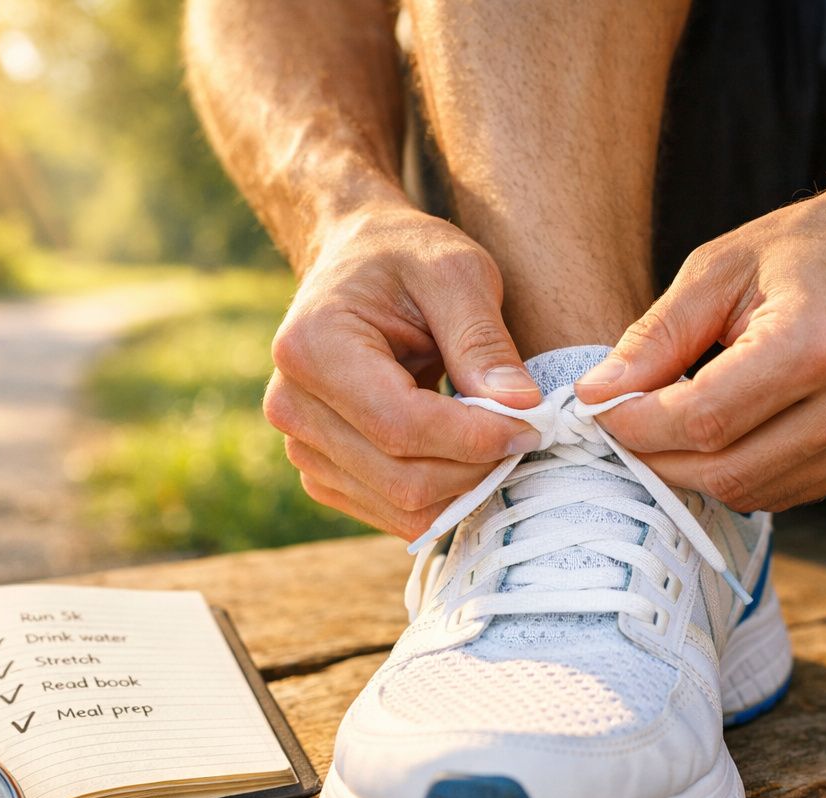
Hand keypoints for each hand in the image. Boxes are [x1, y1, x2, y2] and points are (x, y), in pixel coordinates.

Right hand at [264, 202, 541, 538]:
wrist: (356, 263)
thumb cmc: (405, 257)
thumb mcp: (456, 271)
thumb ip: (484, 341)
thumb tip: (522, 410)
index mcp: (311, 348)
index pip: (401, 425)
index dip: (475, 438)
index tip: (532, 425)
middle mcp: (292, 406)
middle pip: (402, 478)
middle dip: (477, 465)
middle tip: (526, 432)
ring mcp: (301, 446)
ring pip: (402, 506)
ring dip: (464, 485)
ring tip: (496, 437)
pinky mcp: (322, 472)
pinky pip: (393, 513)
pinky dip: (442, 494)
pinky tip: (464, 451)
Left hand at [576, 191, 825, 511]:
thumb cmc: (812, 246)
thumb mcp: (721, 269)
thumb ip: (656, 337)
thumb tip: (595, 394)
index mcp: (819, 340)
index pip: (704, 419)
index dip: (638, 424)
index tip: (599, 409)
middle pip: (723, 468)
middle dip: (657, 455)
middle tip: (623, 422)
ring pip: (749, 490)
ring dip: (694, 467)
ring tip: (671, 421)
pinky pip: (783, 491)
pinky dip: (739, 470)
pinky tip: (728, 429)